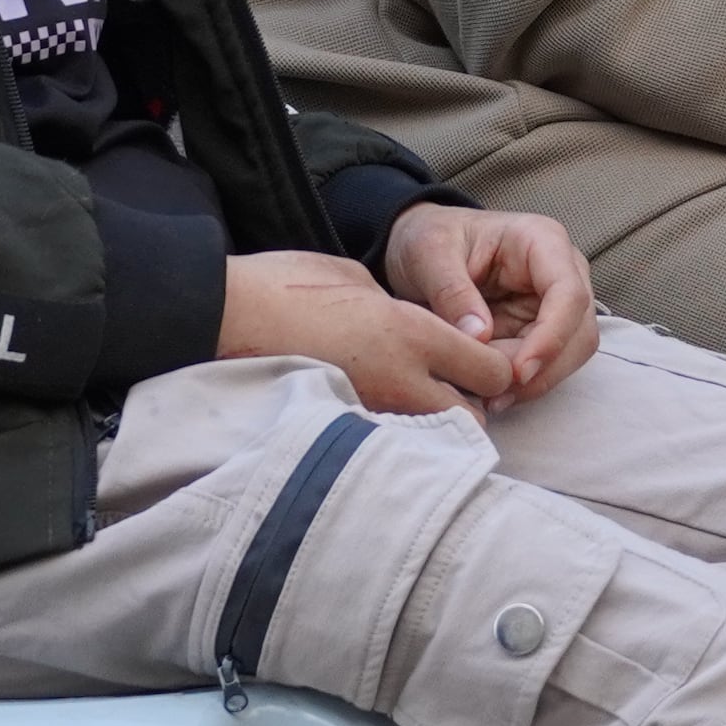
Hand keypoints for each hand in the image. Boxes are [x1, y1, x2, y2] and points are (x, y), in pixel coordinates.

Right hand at [218, 252, 514, 414]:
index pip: (490, 371)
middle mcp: (403, 378)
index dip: (494, 369)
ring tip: (419, 410)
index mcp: (412, 332)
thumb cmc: (290, 285)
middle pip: (472, 418)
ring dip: (435, 428)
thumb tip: (415, 332)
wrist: (231, 316)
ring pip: (433, 437)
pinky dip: (397, 440)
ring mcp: (375, 411)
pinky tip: (385, 425)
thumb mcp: (358, 282)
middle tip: (455, 392)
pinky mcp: (346, 429)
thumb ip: (399, 312)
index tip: (483, 364)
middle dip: (471, 408)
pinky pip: (391, 443)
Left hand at [378, 205, 602, 409]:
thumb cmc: (430, 238)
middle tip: (491, 388)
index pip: (569, 295)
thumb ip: (452, 292)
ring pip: (568, 356)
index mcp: (542, 241)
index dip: (551, 338)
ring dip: (532, 382)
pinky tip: (490, 394)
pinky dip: (521, 386)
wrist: (421, 249)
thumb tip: (480, 336)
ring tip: (486, 393)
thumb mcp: (429, 254)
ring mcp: (556, 304)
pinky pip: (547, 366)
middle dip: (541, 368)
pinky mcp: (541, 331)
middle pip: (579, 332)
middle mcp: (562, 273)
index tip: (517, 372)